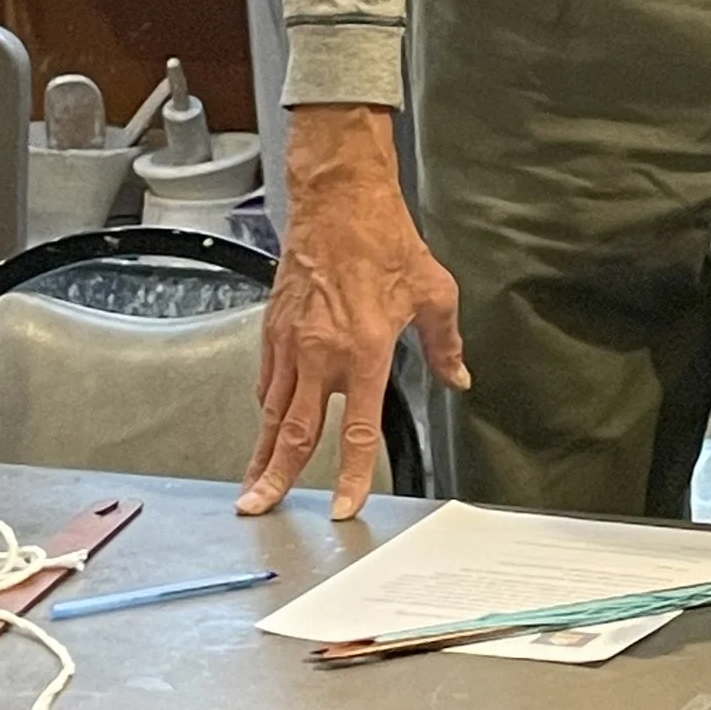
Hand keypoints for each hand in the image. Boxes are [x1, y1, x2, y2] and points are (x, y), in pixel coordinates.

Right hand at [241, 104, 467, 522]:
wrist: (339, 200)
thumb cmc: (385, 240)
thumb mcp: (434, 292)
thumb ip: (444, 344)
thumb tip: (458, 376)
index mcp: (364, 351)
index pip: (359, 431)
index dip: (352, 475)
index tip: (343, 507)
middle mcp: (321, 354)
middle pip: (296, 432)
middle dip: (276, 477)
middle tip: (259, 508)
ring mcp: (291, 342)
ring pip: (273, 411)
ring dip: (262, 450)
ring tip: (252, 483)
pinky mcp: (274, 327)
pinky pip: (268, 379)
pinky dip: (267, 407)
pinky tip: (267, 422)